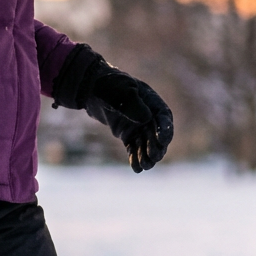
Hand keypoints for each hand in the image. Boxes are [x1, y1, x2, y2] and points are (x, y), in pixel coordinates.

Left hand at [51, 44, 173, 171]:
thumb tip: (146, 119)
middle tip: (154, 157)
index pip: (163, 117)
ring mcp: (138, 126)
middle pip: (157, 134)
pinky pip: (134, 148)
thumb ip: (132, 104)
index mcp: (151, 101)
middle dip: (156, 147)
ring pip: (146, 144)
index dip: (165, 129)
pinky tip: (137, 169)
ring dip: (147, 156)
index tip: (163, 141)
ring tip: (146, 166)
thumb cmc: (107, 85)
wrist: (89, 88)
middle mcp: (148, 115)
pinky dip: (135, 158)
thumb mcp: (120, 91)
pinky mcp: (128, 134)